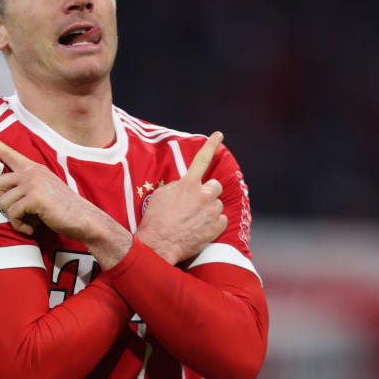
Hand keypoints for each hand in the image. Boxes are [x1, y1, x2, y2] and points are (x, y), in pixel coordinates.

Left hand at [0, 131, 131, 267]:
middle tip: (20, 212)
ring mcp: (32, 183)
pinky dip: (20, 225)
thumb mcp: (44, 189)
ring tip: (31, 221)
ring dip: (14, 218)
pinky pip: (13, 214)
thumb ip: (27, 186)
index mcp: (34, 168)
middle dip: (3, 202)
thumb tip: (4, 196)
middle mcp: (31, 172)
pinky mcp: (34, 198)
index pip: (9, 153)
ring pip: (3, 202)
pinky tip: (33, 227)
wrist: (84, 219)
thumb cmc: (63, 209)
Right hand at [136, 131, 226, 265]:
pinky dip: (214, 224)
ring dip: (209, 209)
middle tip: (197, 202)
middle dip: (208, 192)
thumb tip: (185, 186)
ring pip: (218, 204)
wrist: (158, 244)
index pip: (202, 159)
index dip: (211, 145)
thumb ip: (178, 187)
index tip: (219, 135)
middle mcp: (203, 195)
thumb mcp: (161, 195)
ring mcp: (211, 211)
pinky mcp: (216, 227)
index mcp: (188, 184)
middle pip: (215, 186)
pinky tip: (200, 228)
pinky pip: (222, 220)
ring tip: (194, 219)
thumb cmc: (155, 219)